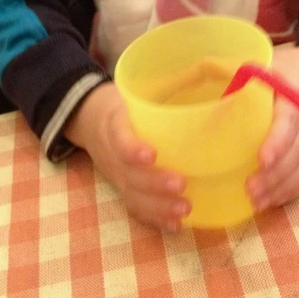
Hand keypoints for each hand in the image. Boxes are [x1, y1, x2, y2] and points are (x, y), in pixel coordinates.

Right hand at [65, 83, 189, 229]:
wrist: (88, 117)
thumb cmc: (122, 102)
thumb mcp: (133, 90)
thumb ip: (164, 85)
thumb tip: (211, 72)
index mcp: (113, 122)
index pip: (119, 136)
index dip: (132, 148)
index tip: (150, 154)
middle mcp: (111, 152)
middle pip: (129, 173)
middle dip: (155, 182)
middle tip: (181, 184)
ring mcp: (116, 173)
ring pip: (133, 194)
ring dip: (158, 206)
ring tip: (184, 209)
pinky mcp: (122, 186)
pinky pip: (135, 206)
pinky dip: (154, 218)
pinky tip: (176, 225)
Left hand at [246, 33, 298, 210]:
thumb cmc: (293, 66)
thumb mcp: (270, 63)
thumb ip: (244, 78)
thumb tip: (209, 92)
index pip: (290, 122)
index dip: (278, 142)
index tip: (262, 160)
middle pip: (298, 152)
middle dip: (275, 174)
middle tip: (250, 190)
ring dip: (282, 187)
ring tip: (257, 202)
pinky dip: (294, 190)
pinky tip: (274, 200)